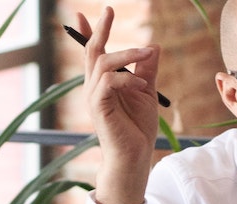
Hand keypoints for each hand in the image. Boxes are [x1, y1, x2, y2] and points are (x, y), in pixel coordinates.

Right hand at [76, 6, 158, 203]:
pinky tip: (142, 85)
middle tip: (109, 10)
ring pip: (102, 63)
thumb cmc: (138, 129)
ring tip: (147, 53)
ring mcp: (94, 97)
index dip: (87, 33)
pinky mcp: (99, 108)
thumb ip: (148, 70)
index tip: (82, 14)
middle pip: (92, 51)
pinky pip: (108, 82)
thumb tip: (154, 46)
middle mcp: (94, 87)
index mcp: (103, 83)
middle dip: (99, 29)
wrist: (134, 157)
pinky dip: (126, 78)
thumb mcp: (147, 92)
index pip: (92, 53)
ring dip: (126, 54)